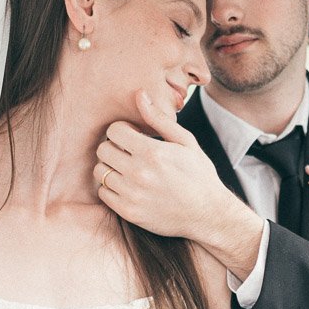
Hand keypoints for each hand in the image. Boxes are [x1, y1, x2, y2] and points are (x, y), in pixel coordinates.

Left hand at [94, 89, 224, 239]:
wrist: (208, 214)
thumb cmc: (199, 175)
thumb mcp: (185, 142)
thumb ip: (159, 119)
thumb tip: (139, 94)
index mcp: (152, 152)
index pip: (113, 131)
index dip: (122, 131)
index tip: (133, 137)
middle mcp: (139, 173)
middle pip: (103, 150)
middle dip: (114, 147)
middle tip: (128, 153)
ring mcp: (132, 194)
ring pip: (100, 172)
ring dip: (111, 168)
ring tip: (128, 170)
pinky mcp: (129, 212)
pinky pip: (103, 193)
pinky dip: (111, 188)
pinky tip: (127, 186)